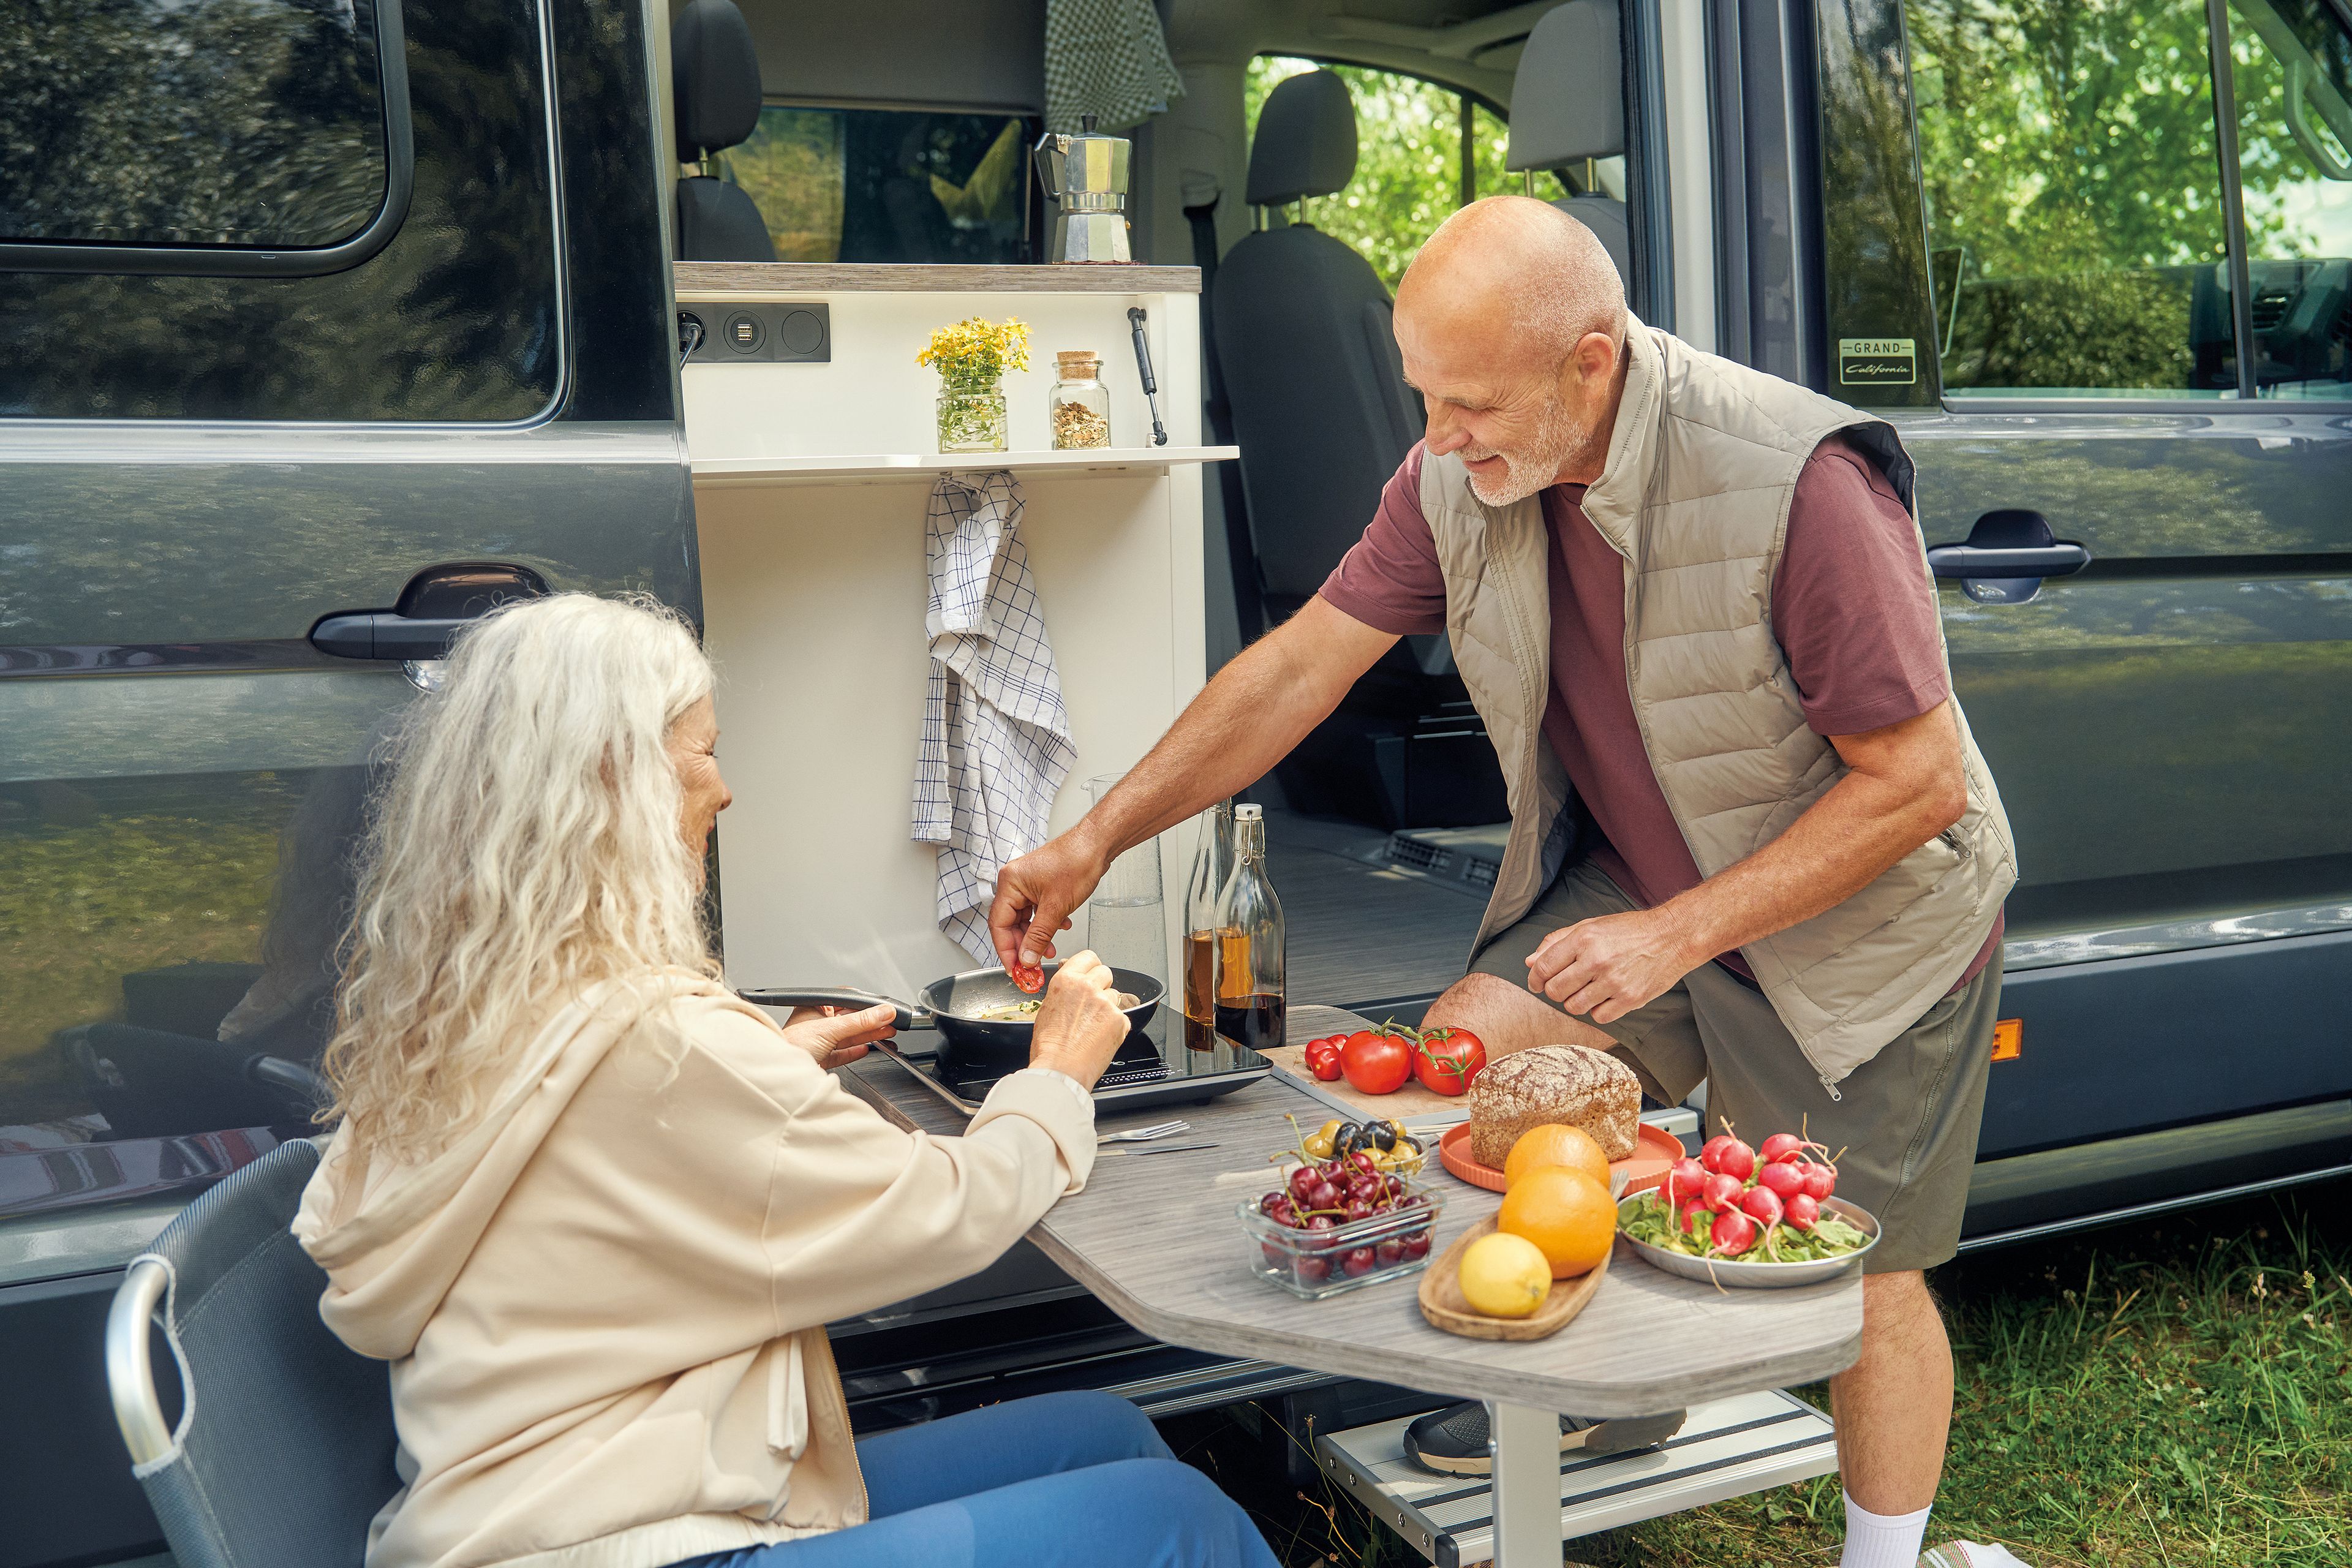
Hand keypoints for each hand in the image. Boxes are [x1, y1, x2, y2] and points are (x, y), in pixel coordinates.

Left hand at [781, 1003, 897, 1068]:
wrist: (780, 1073)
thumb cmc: (790, 1044)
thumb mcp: (830, 1029)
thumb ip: (860, 1021)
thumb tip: (883, 1012)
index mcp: (814, 1007)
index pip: (844, 1000)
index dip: (863, 1003)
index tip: (882, 1007)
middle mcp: (816, 1023)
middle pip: (850, 1019)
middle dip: (870, 1021)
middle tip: (889, 1021)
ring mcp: (818, 1041)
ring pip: (848, 1036)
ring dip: (868, 1035)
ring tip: (886, 1033)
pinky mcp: (820, 1058)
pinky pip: (842, 1052)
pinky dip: (855, 1051)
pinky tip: (865, 1048)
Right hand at [989, 830, 1110, 971]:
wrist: (1097, 844)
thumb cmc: (1077, 862)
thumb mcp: (1056, 907)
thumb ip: (1039, 936)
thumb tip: (1027, 958)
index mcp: (1010, 883)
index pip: (999, 924)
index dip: (1006, 950)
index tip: (1014, 968)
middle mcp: (1014, 882)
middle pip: (1010, 923)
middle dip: (1024, 945)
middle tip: (1032, 964)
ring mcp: (1027, 883)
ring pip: (1025, 918)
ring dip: (1037, 936)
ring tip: (1050, 949)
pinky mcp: (1040, 885)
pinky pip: (1037, 911)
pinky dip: (1046, 923)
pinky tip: (1061, 927)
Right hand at [1026, 951, 1129, 1089]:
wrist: (1061, 1070)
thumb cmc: (1049, 1046)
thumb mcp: (1047, 1008)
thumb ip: (1064, 992)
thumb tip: (1072, 987)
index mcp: (1067, 980)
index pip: (1088, 957)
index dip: (1090, 966)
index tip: (1090, 972)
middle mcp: (1088, 987)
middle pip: (1105, 972)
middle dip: (1101, 984)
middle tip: (1092, 1003)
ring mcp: (1106, 1003)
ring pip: (1115, 995)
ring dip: (1108, 1006)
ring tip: (1093, 1025)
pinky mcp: (1120, 1020)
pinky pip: (1122, 1016)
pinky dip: (1115, 1025)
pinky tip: (1100, 1036)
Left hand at [1524, 908, 1699, 1023]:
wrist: (1672, 937)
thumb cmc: (1630, 930)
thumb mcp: (1591, 925)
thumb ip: (1557, 942)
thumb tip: (1530, 961)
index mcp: (1584, 938)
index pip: (1544, 966)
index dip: (1534, 978)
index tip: (1536, 983)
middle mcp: (1596, 960)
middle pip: (1556, 990)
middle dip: (1554, 990)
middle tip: (1564, 986)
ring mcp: (1614, 981)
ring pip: (1574, 1007)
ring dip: (1575, 1002)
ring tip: (1586, 990)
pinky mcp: (1630, 998)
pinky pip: (1599, 1016)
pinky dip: (1597, 1010)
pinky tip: (1604, 997)